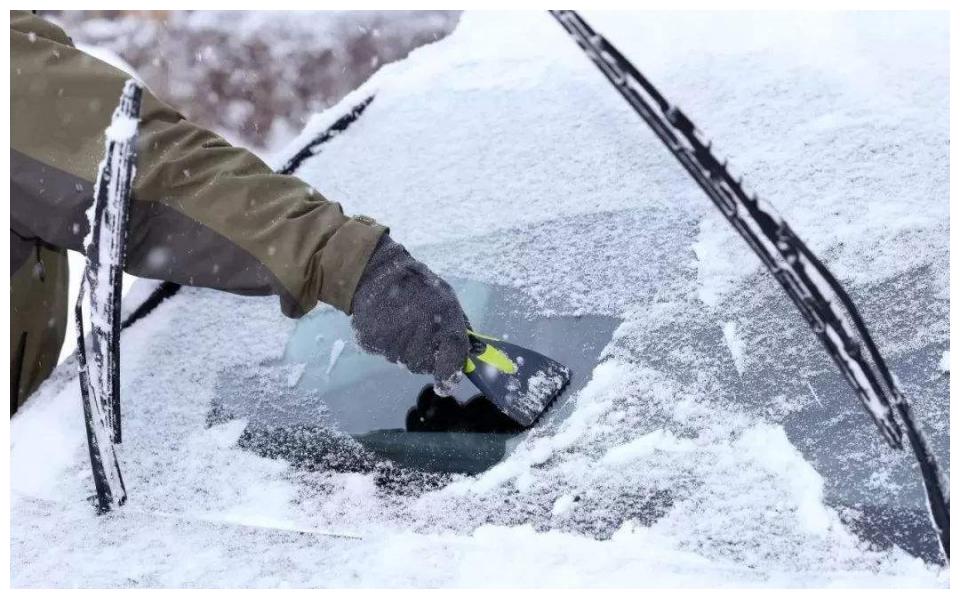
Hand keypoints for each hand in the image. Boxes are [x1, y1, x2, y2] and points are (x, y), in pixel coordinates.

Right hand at [350, 235, 469, 390]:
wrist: (376, 272)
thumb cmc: (417, 284)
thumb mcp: (446, 298)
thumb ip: (459, 326)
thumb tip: (471, 353)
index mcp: (444, 319)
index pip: (452, 359)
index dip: (448, 375)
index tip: (444, 385)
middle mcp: (420, 332)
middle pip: (422, 366)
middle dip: (423, 356)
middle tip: (418, 335)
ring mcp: (394, 338)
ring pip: (402, 361)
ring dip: (403, 349)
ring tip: (400, 323)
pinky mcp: (372, 341)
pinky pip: (383, 352)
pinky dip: (385, 343)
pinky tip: (386, 323)